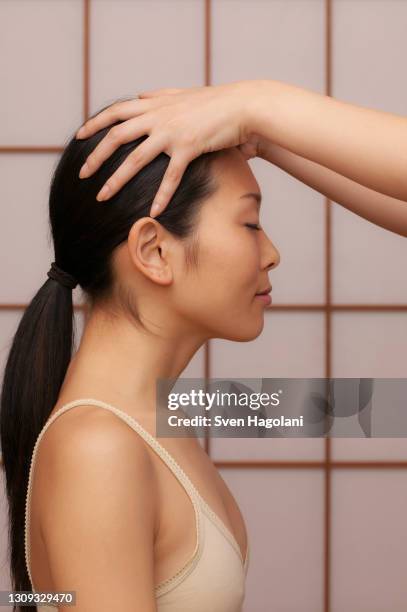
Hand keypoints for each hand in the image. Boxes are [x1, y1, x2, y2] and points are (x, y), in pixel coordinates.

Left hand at [75, 80, 257, 216]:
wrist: (242, 106)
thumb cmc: (215, 102)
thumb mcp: (182, 94)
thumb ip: (158, 96)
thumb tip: (139, 95)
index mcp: (154, 105)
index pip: (115, 112)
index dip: (94, 123)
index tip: (78, 136)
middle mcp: (158, 117)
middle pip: (116, 137)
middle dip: (95, 156)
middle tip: (82, 174)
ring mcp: (171, 133)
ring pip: (135, 159)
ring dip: (116, 179)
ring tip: (102, 197)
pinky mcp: (189, 148)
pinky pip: (171, 176)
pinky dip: (162, 195)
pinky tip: (153, 211)